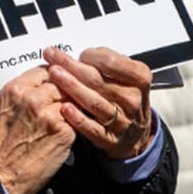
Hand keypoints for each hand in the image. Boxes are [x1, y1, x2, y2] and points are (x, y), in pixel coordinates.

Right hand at [0, 66, 76, 193]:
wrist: (0, 174)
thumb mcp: (4, 109)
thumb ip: (24, 93)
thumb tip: (43, 86)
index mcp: (16, 89)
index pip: (45, 71)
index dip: (54, 76)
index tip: (57, 81)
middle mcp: (32, 98)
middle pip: (61, 82)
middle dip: (65, 92)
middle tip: (66, 100)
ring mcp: (50, 114)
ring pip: (72, 100)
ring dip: (73, 107)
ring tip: (69, 116)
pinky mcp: (63, 131)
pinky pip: (77, 119)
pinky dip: (75, 124)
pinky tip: (68, 130)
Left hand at [46, 46, 154, 160]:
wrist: (135, 133)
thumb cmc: (125, 98)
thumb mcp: (127, 77)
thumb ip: (108, 63)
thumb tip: (84, 56)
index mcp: (139, 79)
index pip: (111, 62)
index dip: (91, 56)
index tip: (79, 54)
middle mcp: (132, 99)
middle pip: (97, 81)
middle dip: (71, 66)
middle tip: (52, 57)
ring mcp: (122, 120)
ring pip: (93, 102)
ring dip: (71, 87)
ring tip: (54, 75)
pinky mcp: (110, 138)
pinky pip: (92, 128)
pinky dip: (78, 118)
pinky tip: (64, 108)